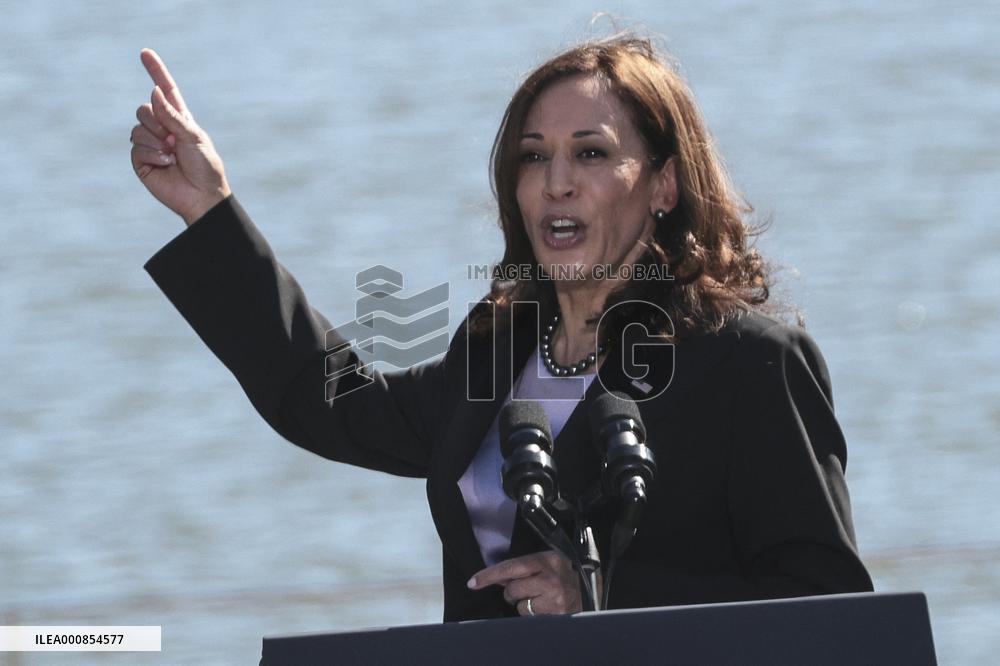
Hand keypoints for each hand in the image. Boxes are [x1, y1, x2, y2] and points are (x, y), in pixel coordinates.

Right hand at [130, 48, 230, 225]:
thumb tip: (154, 93)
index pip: (165, 91)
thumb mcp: (193, 137)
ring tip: (172, 156)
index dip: (156, 71)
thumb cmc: (205, 166)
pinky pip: (136, 147)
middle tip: (174, 140)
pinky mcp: (142, 161)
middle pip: (144, 109)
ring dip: (156, 141)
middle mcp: (162, 129)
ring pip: (138, 128)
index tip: (145, 52)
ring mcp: (150, 144)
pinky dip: (152, 155)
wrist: (202, 196)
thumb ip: (173, 116)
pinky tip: (166, 165)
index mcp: (179, 119)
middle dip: (157, 122)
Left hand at [468, 551, 580, 615]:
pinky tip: (546, 606)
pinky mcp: (556, 613)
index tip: (473, 582)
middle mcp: (550, 578)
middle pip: (512, 589)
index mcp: (545, 560)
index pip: (511, 567)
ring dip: (525, 604)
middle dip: (513, 592)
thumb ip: (523, 567)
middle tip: (527, 589)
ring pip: (520, 606)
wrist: (589, 589)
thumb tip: (498, 578)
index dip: (489, 575)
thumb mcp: (546, 562)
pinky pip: (531, 617)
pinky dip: (534, 614)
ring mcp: (554, 597)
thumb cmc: (563, 573)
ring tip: (540, 598)